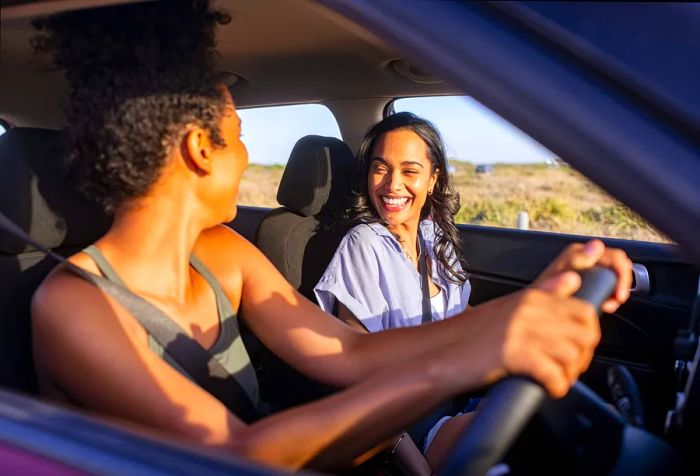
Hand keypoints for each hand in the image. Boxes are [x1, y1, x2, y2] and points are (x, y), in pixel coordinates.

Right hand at [461, 276, 600, 397]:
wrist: (440, 353)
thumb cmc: (470, 336)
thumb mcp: (509, 307)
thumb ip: (542, 294)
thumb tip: (572, 279)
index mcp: (531, 297)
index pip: (583, 309)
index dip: (587, 333)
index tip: (577, 347)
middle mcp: (531, 310)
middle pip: (585, 332)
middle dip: (584, 354)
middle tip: (568, 367)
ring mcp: (524, 332)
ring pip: (574, 354)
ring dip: (570, 373)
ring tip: (556, 379)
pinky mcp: (517, 355)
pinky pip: (555, 375)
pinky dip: (556, 387)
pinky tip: (546, 388)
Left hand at [533, 239, 632, 313]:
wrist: (536, 307)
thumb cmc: (543, 292)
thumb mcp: (561, 276)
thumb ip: (576, 260)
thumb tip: (595, 246)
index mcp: (580, 253)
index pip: (615, 257)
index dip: (622, 274)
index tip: (618, 294)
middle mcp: (585, 258)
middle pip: (617, 267)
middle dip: (620, 284)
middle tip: (614, 300)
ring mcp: (586, 270)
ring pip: (614, 277)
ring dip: (615, 291)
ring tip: (607, 305)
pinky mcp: (587, 282)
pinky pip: (607, 286)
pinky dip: (609, 296)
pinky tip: (604, 305)